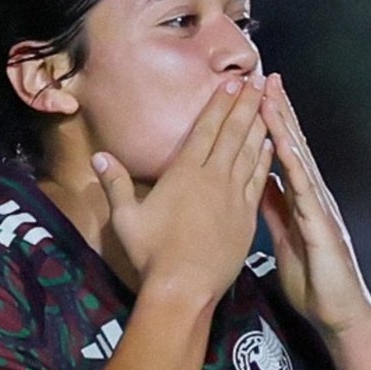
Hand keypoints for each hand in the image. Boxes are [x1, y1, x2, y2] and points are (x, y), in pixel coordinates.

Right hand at [92, 76, 272, 299]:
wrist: (184, 288)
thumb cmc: (151, 254)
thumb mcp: (125, 219)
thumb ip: (115, 185)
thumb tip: (99, 157)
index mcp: (184, 173)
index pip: (206, 129)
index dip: (221, 103)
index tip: (233, 83)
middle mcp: (214, 178)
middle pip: (233, 133)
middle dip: (246, 105)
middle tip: (258, 81)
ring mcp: (234, 197)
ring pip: (251, 152)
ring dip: (259, 125)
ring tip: (268, 103)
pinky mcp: (246, 217)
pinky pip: (259, 180)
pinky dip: (266, 159)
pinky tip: (271, 145)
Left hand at [259, 73, 370, 337]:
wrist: (339, 314)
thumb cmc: (314, 281)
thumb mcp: (284, 239)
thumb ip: (274, 210)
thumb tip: (257, 184)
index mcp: (301, 200)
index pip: (284, 153)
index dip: (271, 124)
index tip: (254, 95)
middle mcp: (313, 197)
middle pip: (294, 146)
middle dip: (279, 110)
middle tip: (263, 76)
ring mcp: (321, 208)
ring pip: (300, 159)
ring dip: (286, 126)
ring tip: (271, 96)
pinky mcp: (323, 225)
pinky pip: (306, 190)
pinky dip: (295, 164)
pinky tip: (285, 143)